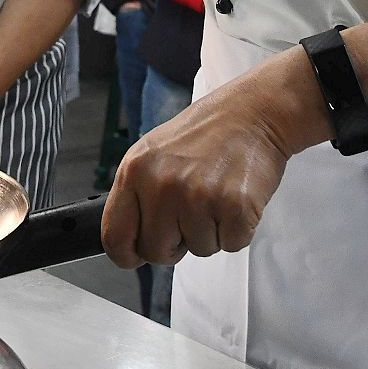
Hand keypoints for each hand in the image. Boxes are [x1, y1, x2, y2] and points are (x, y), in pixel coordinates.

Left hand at [102, 46, 311, 267]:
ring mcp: (199, 196)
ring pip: (199, 250)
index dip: (127, 254)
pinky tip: (235, 197)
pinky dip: (237, 229)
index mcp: (135, 170)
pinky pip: (231, 244)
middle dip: (175, 243)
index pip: (114, 235)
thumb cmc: (205, 135)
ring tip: (216, 194)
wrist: (252, 112)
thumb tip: (128, 243)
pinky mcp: (234, 207)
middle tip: (192, 212)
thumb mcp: (153, 153)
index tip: (137, 256)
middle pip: (156, 252)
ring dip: (211, 232)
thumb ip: (137, 194)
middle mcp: (162, 185)